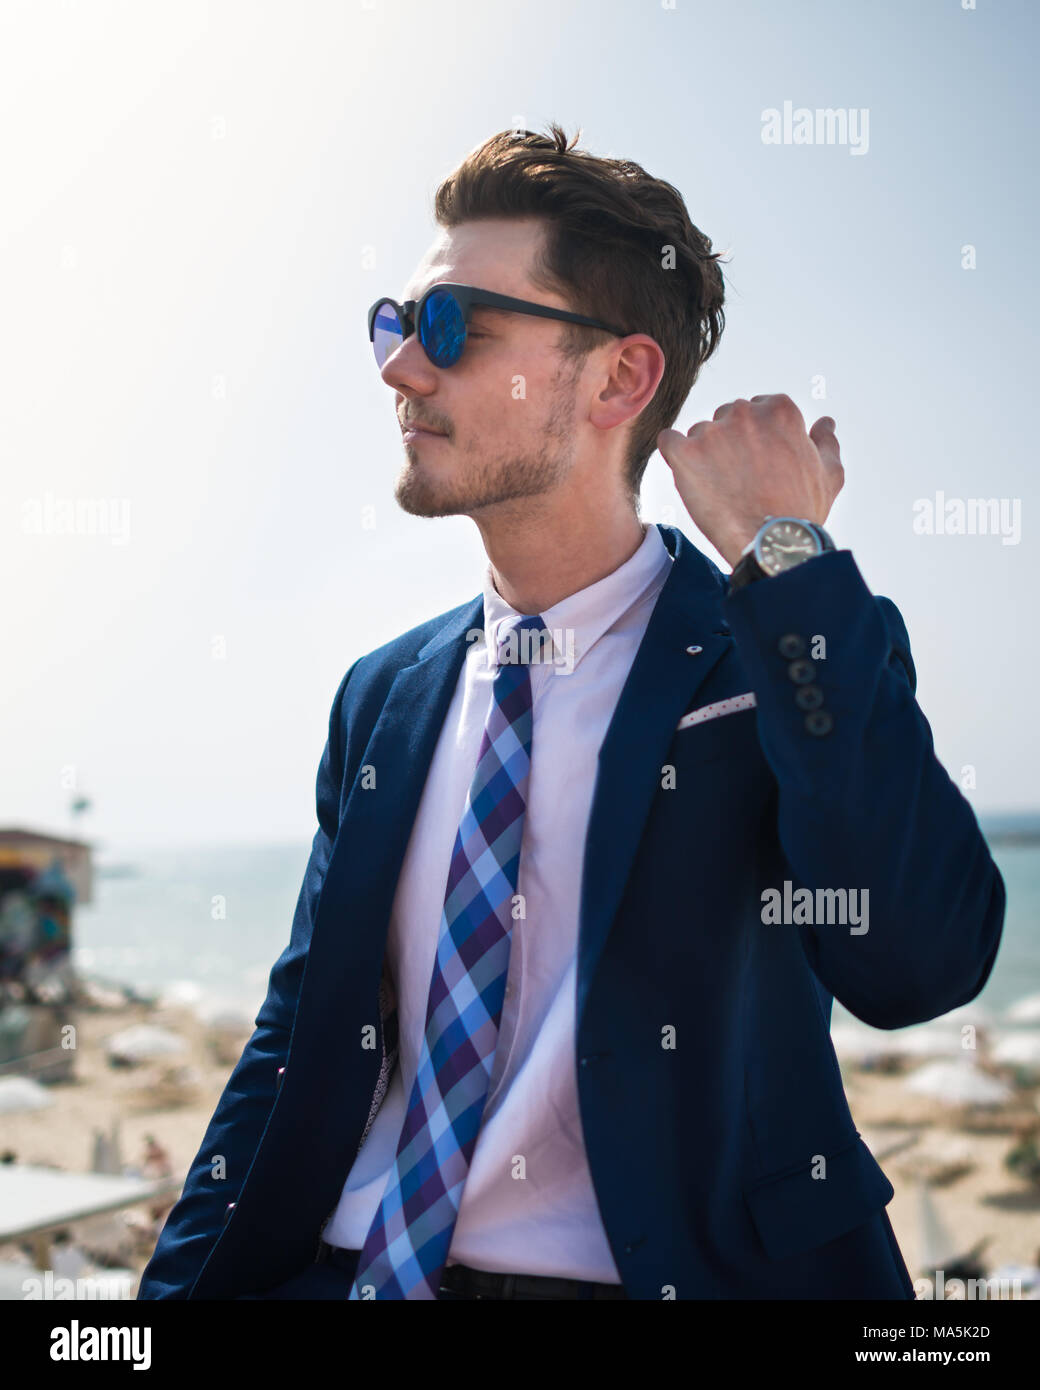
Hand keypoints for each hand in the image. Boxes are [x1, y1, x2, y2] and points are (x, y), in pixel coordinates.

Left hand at [656, 394, 843, 567]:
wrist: (770, 543)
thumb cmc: (801, 512)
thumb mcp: (829, 474)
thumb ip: (825, 442)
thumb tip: (825, 422)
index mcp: (779, 410)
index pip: (757, 409)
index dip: (756, 439)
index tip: (758, 464)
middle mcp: (745, 412)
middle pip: (726, 418)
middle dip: (729, 443)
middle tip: (737, 480)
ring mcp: (712, 431)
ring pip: (699, 433)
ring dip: (703, 454)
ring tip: (718, 489)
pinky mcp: (684, 453)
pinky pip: (669, 442)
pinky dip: (675, 456)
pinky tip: (688, 476)